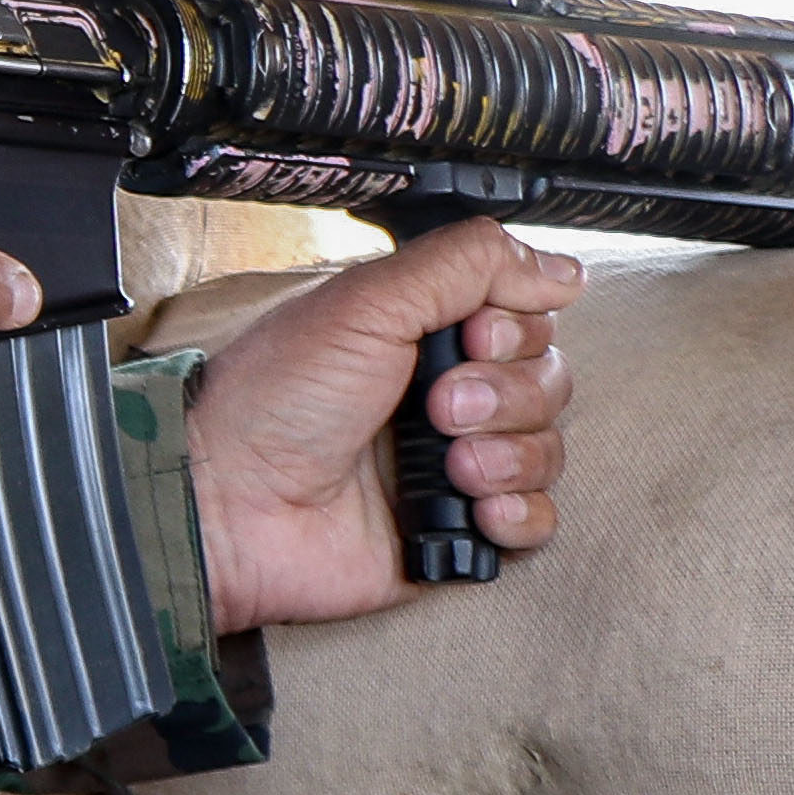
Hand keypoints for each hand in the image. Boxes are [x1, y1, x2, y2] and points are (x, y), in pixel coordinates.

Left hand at [188, 219, 580, 631]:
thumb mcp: (365, 303)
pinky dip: (517, 513)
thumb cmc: (274, 398)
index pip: (526, 321)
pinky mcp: (455, 528)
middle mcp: (443, 395)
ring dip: (509, 454)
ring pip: (548, 450)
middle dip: (508, 394)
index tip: (469, 339)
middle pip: (547, 382)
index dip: (514, 331)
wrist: (234, 499)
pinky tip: (473, 507)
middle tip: (439, 407)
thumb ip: (465, 266)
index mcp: (420, 335)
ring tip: (447, 463)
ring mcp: (452, 463)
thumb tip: (559, 268)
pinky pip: (536, 520)